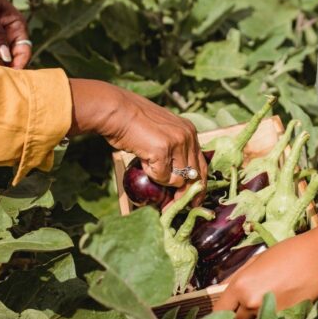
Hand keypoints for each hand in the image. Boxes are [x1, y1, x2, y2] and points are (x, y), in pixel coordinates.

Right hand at [68, 79, 207, 200]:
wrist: (116, 110)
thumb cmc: (132, 122)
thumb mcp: (162, 132)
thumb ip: (174, 150)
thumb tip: (178, 179)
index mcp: (190, 131)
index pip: (201, 165)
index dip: (198, 186)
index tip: (193, 201)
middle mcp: (188, 136)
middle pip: (195, 176)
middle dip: (185, 196)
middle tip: (173, 207)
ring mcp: (177, 142)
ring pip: (178, 180)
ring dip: (162, 180)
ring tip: (148, 165)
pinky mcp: (163, 150)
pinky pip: (162, 177)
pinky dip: (151, 174)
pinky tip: (143, 159)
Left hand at [213, 223, 317, 318]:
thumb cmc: (288, 252)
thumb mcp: (257, 260)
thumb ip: (240, 277)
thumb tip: (226, 290)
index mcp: (241, 286)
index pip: (220, 311)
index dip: (223, 311)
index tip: (228, 309)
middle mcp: (252, 303)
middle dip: (244, 312)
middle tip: (257, 297)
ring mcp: (270, 314)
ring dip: (261, 316)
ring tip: (275, 298)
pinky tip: (286, 303)